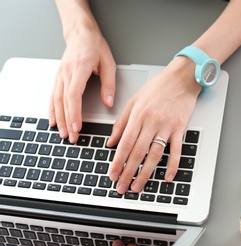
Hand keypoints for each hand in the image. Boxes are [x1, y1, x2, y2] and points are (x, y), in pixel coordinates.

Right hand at [49, 27, 115, 142]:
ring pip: (56, 100)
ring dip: (59, 118)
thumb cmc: (95, 46)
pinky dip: (52, 109)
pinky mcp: (58, 77)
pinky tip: (54, 120)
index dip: (74, 112)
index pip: (74, 95)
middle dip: (68, 121)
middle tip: (72, 137)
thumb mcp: (109, 63)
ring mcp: (60, 75)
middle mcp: (67, 73)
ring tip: (63, 133)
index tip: (77, 126)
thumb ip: (109, 84)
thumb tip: (109, 102)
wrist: (81, 34)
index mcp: (80, 68)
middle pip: (64, 101)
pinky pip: (53, 95)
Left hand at [107, 57, 200, 193]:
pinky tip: (168, 177)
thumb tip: (111, 142)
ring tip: (137, 186)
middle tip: (121, 187)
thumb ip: (121, 122)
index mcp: (138, 115)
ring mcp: (166, 126)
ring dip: (145, 173)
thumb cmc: (158, 87)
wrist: (181, 78)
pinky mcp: (180, 128)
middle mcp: (151, 122)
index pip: (124, 143)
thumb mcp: (133, 100)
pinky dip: (172, 165)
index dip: (117, 162)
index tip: (112, 175)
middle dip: (127, 172)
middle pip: (137, 152)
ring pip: (154, 154)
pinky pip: (176, 150)